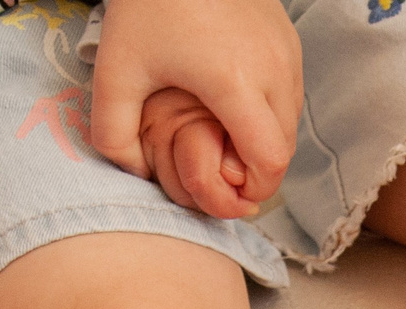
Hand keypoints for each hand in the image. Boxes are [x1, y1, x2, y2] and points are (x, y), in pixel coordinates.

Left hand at [92, 0, 298, 218]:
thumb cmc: (148, 4)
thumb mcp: (115, 71)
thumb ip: (114, 133)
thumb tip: (136, 176)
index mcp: (236, 84)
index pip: (271, 160)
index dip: (255, 189)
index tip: (230, 193)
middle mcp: (274, 69)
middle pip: (285, 145)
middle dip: (259, 169)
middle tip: (222, 171)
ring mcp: (287, 51)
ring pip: (291, 119)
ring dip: (265, 138)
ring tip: (225, 137)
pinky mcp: (289, 38)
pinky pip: (290, 92)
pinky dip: (270, 110)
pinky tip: (234, 104)